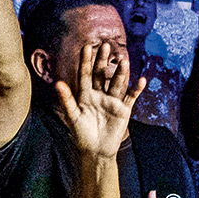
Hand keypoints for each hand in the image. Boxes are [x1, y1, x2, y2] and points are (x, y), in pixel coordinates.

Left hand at [54, 40, 140, 158]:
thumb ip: (67, 99)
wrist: (96, 151)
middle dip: (103, 61)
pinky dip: (136, 89)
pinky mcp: (123, 109)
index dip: (85, 61)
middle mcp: (99, 94)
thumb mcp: (72, 116)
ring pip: (117, 83)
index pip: (85, 74)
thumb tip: (57, 83)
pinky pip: (131, 97)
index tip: (87, 47)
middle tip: (105, 46)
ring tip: (123, 61)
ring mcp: (112, 101)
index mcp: (85, 95)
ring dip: (120, 73)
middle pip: (101, 74)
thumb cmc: (81, 134)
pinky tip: (141, 80)